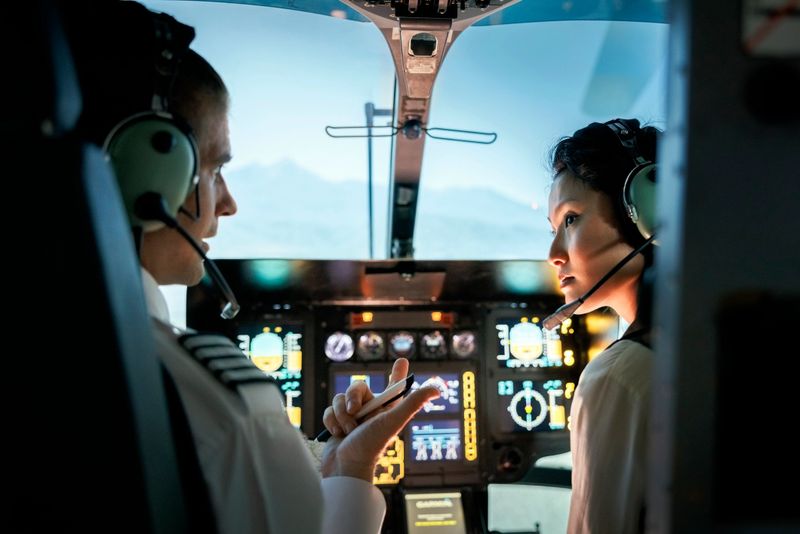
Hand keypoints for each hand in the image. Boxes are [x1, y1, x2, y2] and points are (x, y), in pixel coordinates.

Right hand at [320, 358, 438, 480]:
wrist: (345, 468)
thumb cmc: (371, 446)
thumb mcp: (393, 421)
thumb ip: (413, 403)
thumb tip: (437, 389)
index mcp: (386, 409)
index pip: (394, 387)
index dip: (398, 374)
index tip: (402, 361)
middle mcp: (370, 411)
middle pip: (357, 387)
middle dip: (352, 396)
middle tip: (354, 410)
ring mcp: (352, 418)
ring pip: (339, 399)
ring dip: (341, 414)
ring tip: (348, 431)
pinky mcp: (336, 423)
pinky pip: (329, 411)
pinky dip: (331, 422)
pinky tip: (337, 434)